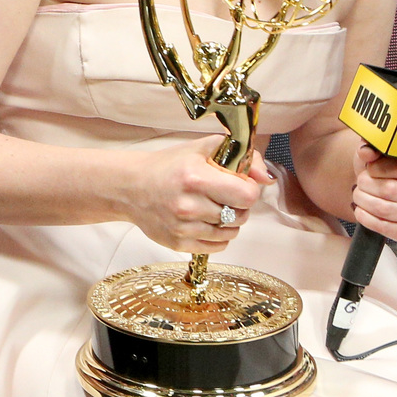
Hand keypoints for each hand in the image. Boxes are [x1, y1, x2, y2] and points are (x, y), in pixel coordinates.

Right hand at [123, 134, 269, 253]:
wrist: (129, 187)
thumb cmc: (168, 166)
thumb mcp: (202, 149)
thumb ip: (241, 157)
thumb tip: (267, 178)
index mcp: (195, 178)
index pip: (247, 195)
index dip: (248, 189)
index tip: (238, 184)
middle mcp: (188, 206)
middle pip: (241, 216)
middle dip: (239, 205)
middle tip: (223, 196)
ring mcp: (182, 227)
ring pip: (231, 233)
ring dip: (229, 222)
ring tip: (213, 208)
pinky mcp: (177, 243)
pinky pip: (217, 247)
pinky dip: (217, 236)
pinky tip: (205, 222)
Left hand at [350, 144, 396, 242]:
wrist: (390, 186)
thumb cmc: (388, 166)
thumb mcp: (383, 150)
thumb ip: (375, 146)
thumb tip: (366, 151)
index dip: (376, 168)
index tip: (369, 167)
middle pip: (390, 190)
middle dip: (366, 186)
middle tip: (360, 182)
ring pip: (385, 210)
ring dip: (364, 202)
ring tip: (359, 194)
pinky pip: (388, 230)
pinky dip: (368, 220)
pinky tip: (362, 211)